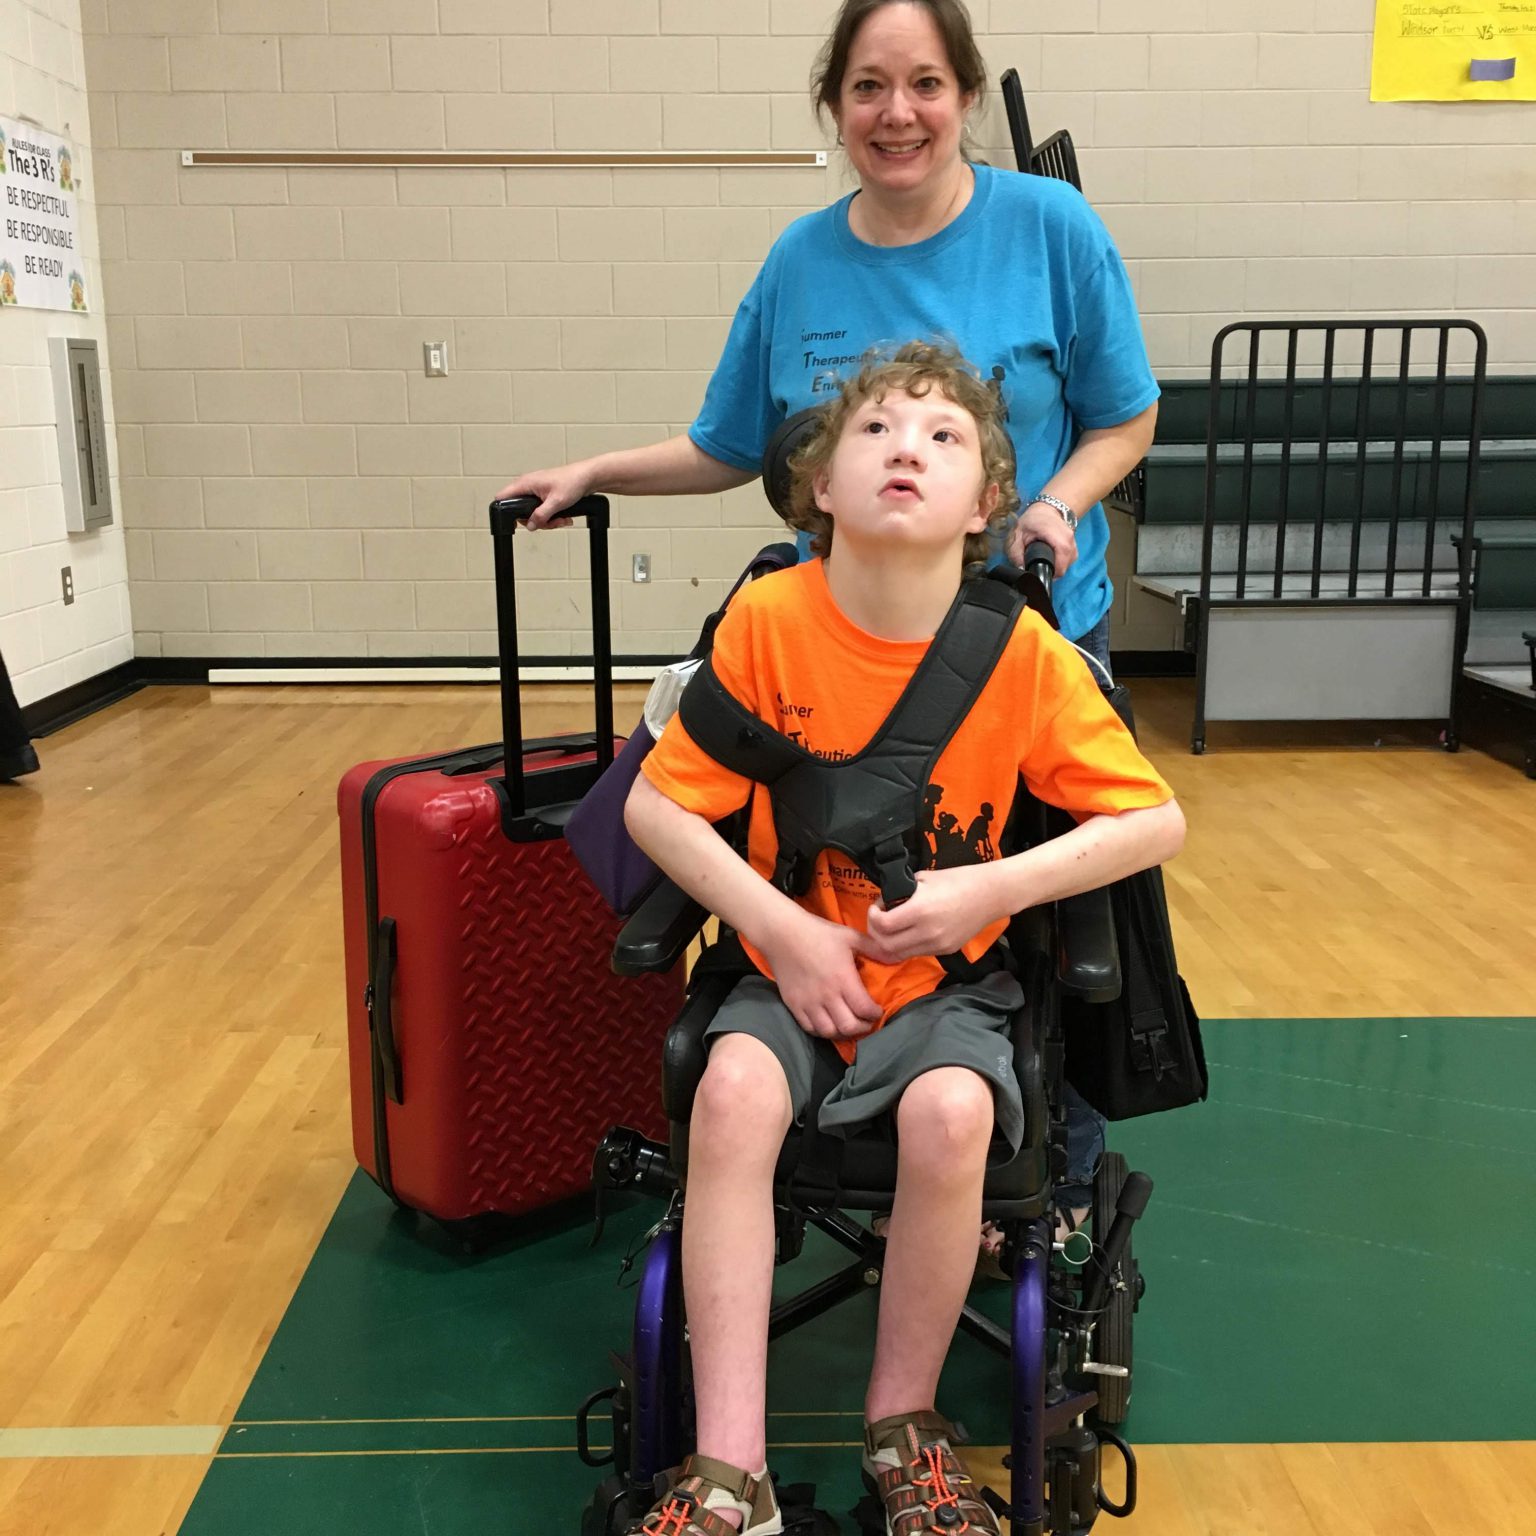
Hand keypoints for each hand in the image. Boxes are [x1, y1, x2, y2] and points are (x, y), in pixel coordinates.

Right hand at [493, 462, 594, 529]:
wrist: (588, 477)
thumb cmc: (573, 481)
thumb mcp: (556, 502)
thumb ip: (541, 516)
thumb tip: (530, 525)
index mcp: (526, 483)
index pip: (503, 497)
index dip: (504, 511)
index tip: (515, 523)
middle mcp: (529, 486)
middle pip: (520, 511)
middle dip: (535, 521)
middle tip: (549, 523)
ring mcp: (537, 491)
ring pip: (534, 513)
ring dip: (547, 521)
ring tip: (560, 520)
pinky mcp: (545, 496)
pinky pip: (543, 511)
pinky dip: (552, 517)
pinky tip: (563, 517)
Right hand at [757, 910, 884, 1040]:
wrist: (782, 933)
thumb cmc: (818, 932)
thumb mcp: (849, 936)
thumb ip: (874, 948)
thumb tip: (896, 957)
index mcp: (842, 978)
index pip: (864, 1009)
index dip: (874, 1014)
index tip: (877, 1011)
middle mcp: (826, 995)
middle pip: (848, 1026)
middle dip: (862, 1027)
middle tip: (866, 1022)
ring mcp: (808, 1002)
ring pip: (829, 1031)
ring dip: (842, 1032)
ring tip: (848, 1024)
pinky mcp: (793, 1005)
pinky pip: (810, 1028)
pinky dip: (822, 1031)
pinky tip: (829, 1023)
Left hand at [864, 866, 1003, 962]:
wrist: (990, 894)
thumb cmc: (957, 879)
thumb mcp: (923, 878)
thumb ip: (901, 891)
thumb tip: (886, 902)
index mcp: (920, 910)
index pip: (882, 925)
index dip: (872, 917)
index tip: (876, 907)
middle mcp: (926, 932)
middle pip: (886, 946)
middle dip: (876, 933)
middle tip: (878, 920)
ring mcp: (937, 945)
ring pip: (900, 954)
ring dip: (889, 943)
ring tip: (892, 928)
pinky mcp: (945, 951)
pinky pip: (917, 953)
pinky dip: (906, 946)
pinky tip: (909, 932)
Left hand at [1006, 501, 1077, 574]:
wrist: (1047, 509)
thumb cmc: (1032, 520)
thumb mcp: (1018, 534)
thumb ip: (1016, 554)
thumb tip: (1020, 570)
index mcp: (1057, 536)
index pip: (1059, 566)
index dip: (1047, 572)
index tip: (1037, 571)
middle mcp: (1069, 540)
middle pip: (1063, 567)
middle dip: (1049, 570)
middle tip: (1037, 565)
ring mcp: (1074, 543)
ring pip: (1067, 565)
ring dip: (1055, 566)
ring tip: (1043, 559)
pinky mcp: (1074, 546)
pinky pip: (1069, 560)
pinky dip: (1060, 562)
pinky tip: (1050, 556)